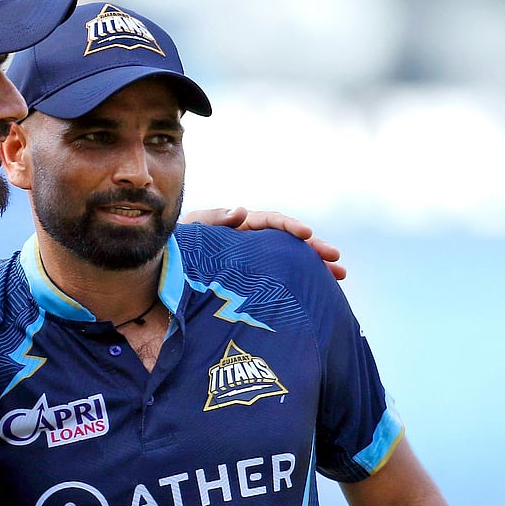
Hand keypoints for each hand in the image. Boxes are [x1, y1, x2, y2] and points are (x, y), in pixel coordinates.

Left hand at [181, 206, 346, 279]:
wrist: (165, 276)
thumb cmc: (178, 250)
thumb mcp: (193, 231)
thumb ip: (214, 220)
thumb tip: (244, 211)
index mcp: (240, 227)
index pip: (270, 222)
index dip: (289, 226)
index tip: (307, 234)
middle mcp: (253, 243)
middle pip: (289, 243)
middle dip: (314, 249)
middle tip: (335, 261)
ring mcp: (256, 263)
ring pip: (291, 262)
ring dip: (315, 267)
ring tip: (338, 277)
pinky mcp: (255, 282)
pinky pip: (282, 281)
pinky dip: (301, 284)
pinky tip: (319, 294)